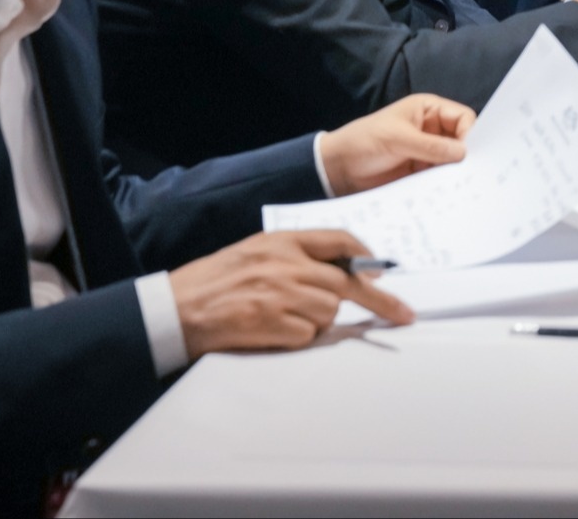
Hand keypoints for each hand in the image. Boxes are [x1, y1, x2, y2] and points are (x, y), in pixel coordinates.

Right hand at [171, 230, 411, 359]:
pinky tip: (273, 332)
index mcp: (282, 240)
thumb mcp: (258, 253)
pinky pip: (307, 335)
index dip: (368, 256)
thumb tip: (349, 271)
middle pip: (347, 282)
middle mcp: (284, 263)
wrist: (174, 308)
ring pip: (329, 311)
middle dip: (376, 302)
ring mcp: (279, 293)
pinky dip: (297, 338)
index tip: (385, 273)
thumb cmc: (217, 282)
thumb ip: (300, 256)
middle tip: (403, 315)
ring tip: (284, 318)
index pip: (339, 239)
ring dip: (318, 320)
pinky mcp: (271, 323)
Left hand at [317, 94, 473, 195]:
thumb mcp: (398, 139)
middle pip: (462, 140)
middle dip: (466, 154)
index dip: (470, 133)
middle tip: (472, 172)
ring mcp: (428, 152)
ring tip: (461, 185)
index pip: (462, 118)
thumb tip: (464, 153)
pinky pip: (441, 176)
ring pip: (453, 160)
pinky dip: (445, 183)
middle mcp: (432, 129)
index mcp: (428, 110)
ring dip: (456, 171)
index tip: (469, 154)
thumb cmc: (364, 142)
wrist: (338, 169)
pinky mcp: (421, 171)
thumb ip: (431, 146)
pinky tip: (447, 192)